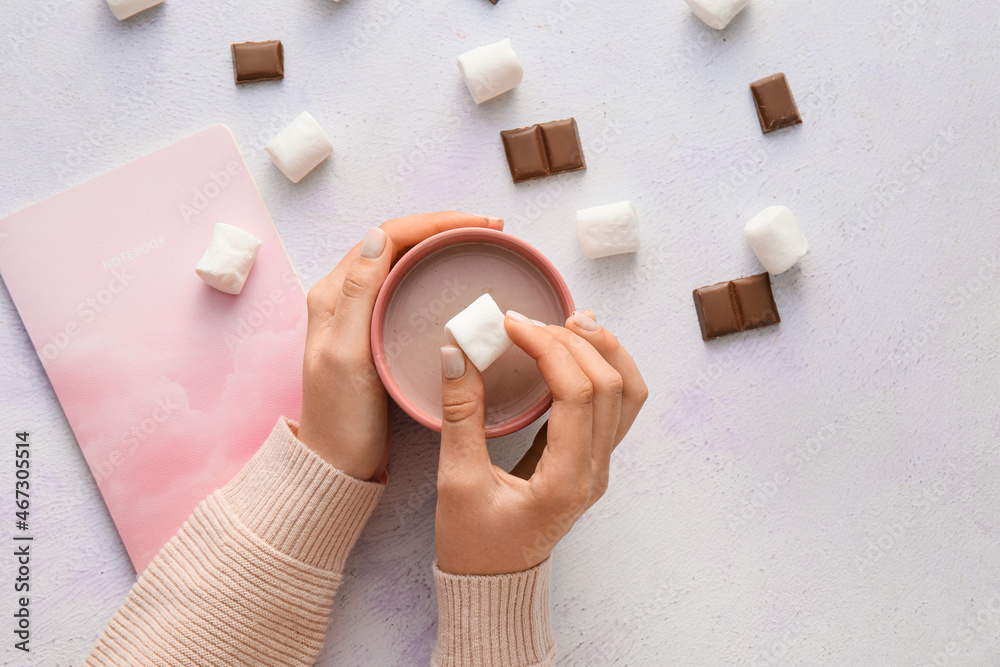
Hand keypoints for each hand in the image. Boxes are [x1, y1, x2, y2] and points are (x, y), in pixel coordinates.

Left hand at [296, 212, 503, 481]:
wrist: (336, 464)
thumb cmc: (341, 417)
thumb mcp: (348, 354)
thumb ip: (358, 295)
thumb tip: (379, 236)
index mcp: (334, 293)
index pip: (389, 236)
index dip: (435, 223)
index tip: (479, 225)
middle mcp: (346, 296)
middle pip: (399, 242)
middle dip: (444, 228)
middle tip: (490, 231)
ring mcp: (363, 314)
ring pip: (405, 263)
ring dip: (442, 247)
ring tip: (481, 246)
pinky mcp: (378, 333)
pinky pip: (408, 289)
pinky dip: (436, 275)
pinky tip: (458, 281)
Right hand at [435, 309, 647, 574]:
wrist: (493, 586)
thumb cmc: (474, 546)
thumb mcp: (457, 481)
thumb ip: (460, 415)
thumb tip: (456, 353)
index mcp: (566, 480)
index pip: (576, 394)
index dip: (546, 347)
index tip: (511, 324)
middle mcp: (594, 472)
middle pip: (610, 386)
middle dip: (573, 341)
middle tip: (529, 320)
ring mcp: (599, 468)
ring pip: (627, 394)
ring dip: (602, 350)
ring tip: (570, 320)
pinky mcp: (591, 462)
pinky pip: (617, 407)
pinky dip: (602, 369)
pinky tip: (577, 347)